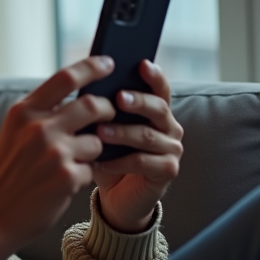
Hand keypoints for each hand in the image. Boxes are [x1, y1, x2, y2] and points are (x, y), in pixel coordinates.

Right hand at [0, 56, 116, 259]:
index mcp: (23, 112)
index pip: (65, 77)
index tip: (109, 62)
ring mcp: (54, 152)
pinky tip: (66, 185)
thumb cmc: (6, 175)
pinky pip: (92, 168)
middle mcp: (38, 127)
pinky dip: (85, 176)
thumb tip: (80, 94)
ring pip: (98, 141)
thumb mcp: (14, 135)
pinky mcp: (67, 177)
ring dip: (94, 152)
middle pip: (92, 105)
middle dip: (107, 111)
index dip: (92, 67)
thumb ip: (41, 114)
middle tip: (108, 118)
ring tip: (74, 163)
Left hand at [92, 60, 183, 231]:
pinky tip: (101, 163)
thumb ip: (104, 109)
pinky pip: (144, 162)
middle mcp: (170, 127)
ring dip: (123, 133)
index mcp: (156, 111)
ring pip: (148, 136)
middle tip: (118, 98)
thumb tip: (87, 86)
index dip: (153, 76)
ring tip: (100, 132)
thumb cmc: (108, 156)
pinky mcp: (168, 171)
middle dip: (138, 102)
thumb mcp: (104, 128)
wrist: (115, 195)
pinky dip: (120, 162)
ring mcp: (172, 149)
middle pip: (158, 108)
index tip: (142, 64)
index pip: (160, 88)